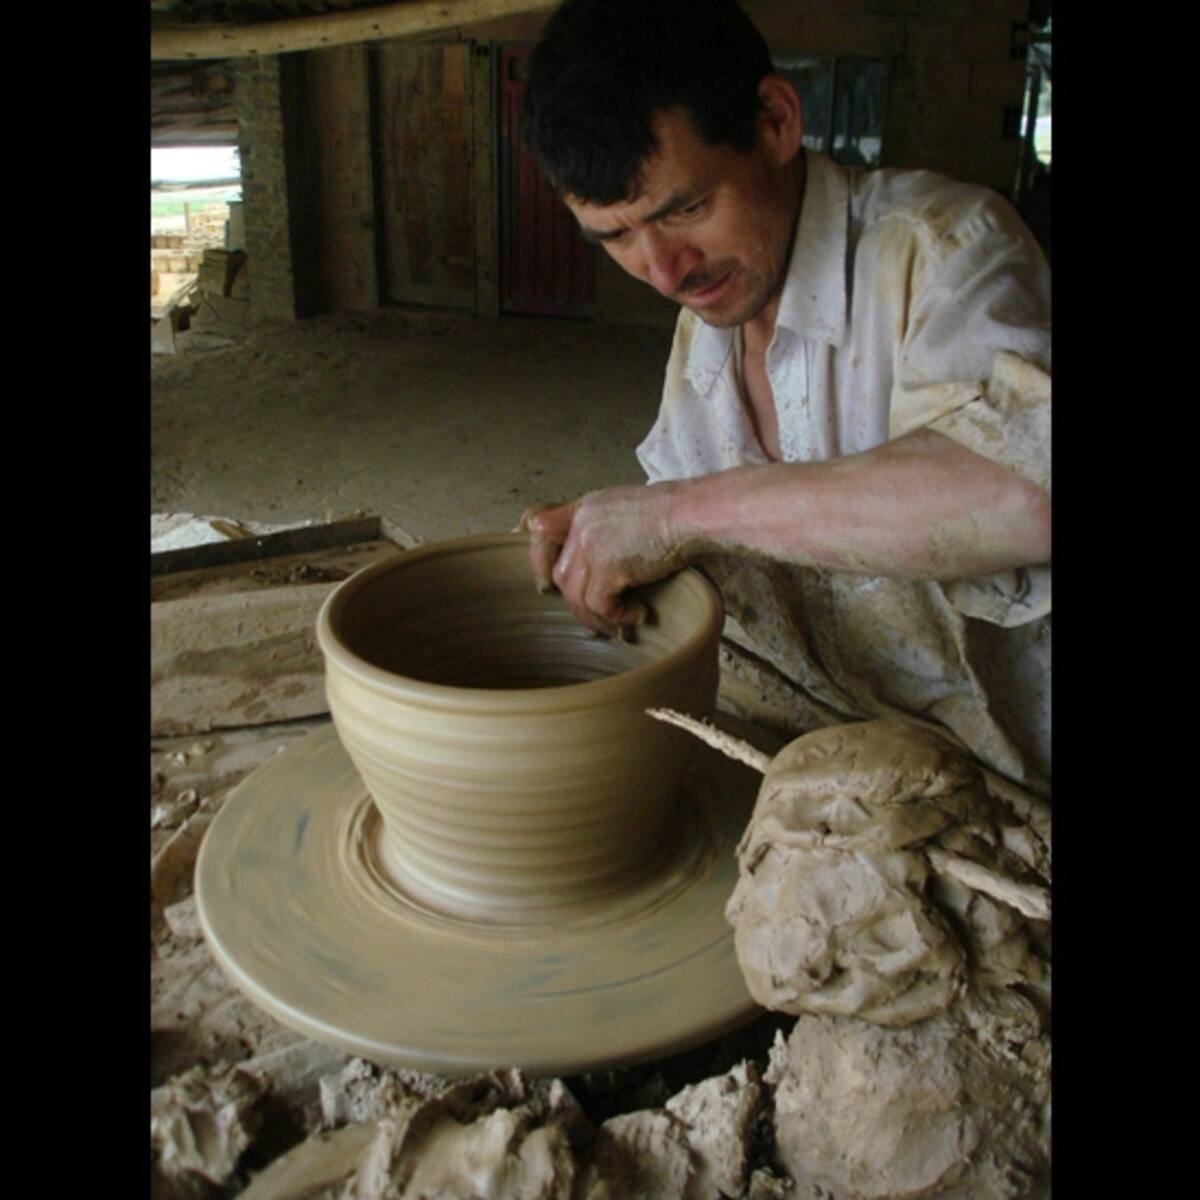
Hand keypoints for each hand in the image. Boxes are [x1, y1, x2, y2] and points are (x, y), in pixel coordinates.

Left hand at [518, 484, 684, 636]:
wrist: (693, 513)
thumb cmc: (676, 513)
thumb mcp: (629, 509)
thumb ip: (606, 528)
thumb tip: (604, 565)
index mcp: (585, 508)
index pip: (542, 530)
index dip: (540, 559)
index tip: (549, 583)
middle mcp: (582, 524)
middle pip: (562, 573)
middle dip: (576, 601)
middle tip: (596, 619)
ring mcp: (592, 545)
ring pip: (575, 594)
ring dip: (596, 616)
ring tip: (620, 624)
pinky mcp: (608, 566)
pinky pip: (599, 605)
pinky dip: (617, 617)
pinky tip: (639, 615)